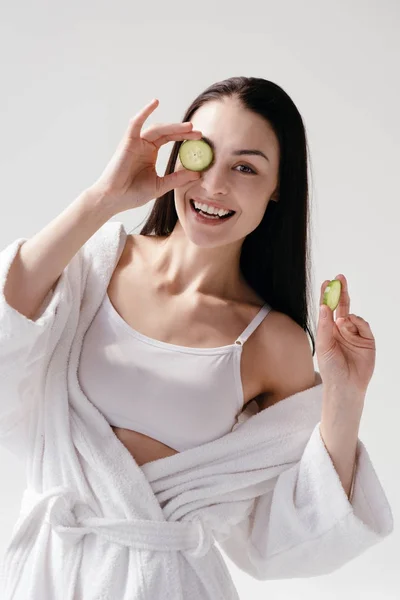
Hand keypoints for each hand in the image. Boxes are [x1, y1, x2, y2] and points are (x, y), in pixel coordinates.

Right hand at [90, 99, 201, 214]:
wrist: (114, 199)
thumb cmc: (132, 194)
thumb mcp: (160, 185)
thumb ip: (178, 178)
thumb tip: (198, 173)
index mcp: (151, 153)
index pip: (171, 140)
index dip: (185, 138)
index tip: (200, 139)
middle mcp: (144, 145)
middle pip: (166, 132)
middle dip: (183, 131)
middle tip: (199, 133)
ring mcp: (135, 142)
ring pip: (157, 129)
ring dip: (173, 126)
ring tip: (189, 128)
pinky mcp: (127, 142)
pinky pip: (135, 123)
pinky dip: (144, 112)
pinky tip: (155, 103)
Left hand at [316, 274, 375, 396]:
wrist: (346, 386)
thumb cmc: (331, 368)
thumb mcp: (323, 345)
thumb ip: (324, 326)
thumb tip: (324, 306)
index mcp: (327, 330)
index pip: (327, 309)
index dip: (327, 295)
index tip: (327, 282)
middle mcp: (340, 330)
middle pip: (341, 306)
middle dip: (340, 292)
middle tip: (339, 278)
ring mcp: (354, 334)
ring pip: (352, 315)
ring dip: (346, 316)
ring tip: (341, 323)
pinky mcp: (367, 340)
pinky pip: (363, 325)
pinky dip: (358, 322)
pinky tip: (351, 325)